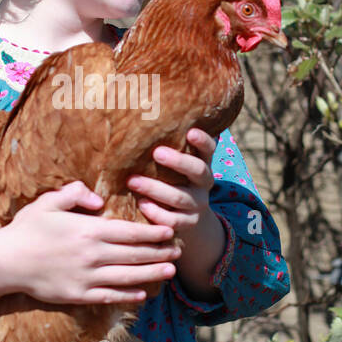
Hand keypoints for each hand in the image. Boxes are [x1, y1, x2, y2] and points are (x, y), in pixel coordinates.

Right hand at [4, 181, 182, 303]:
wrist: (4, 262)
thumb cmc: (26, 229)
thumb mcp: (47, 202)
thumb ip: (74, 194)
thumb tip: (98, 200)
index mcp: (88, 230)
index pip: (130, 231)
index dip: (153, 232)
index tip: (170, 230)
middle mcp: (92, 255)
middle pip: (135, 254)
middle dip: (160, 252)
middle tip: (179, 250)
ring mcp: (86, 277)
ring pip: (128, 276)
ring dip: (152, 273)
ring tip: (170, 270)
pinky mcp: (78, 295)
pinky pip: (109, 296)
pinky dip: (128, 295)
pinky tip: (142, 293)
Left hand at [125, 128, 216, 246]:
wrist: (192, 222)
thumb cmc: (174, 183)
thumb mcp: (177, 168)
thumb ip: (166, 150)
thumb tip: (137, 118)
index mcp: (202, 164)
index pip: (209, 149)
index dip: (203, 140)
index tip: (190, 131)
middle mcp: (204, 183)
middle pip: (197, 170)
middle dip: (177, 161)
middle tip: (156, 152)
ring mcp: (197, 204)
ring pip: (178, 196)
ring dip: (154, 188)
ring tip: (132, 180)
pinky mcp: (188, 223)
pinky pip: (173, 220)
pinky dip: (156, 212)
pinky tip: (141, 204)